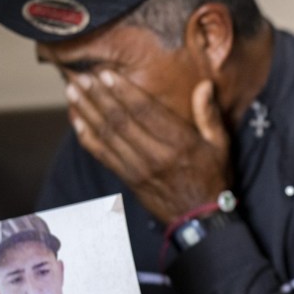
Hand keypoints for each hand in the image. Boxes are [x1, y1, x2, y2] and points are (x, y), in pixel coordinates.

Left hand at [66, 70, 230, 223]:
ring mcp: (139, 169)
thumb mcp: (221, 145)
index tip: (106, 74)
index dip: (123, 92)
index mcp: (180, 143)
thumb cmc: (213, 177)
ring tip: (73, 91)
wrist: (201, 219)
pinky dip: (86, 136)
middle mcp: (156, 155)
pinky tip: (76, 120)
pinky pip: (102, 155)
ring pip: (107, 136)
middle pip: (120, 121)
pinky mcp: (128, 179)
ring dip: (87, 112)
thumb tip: (204, 85)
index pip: (146, 113)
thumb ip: (209, 115)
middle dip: (98, 97)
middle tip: (80, 77)